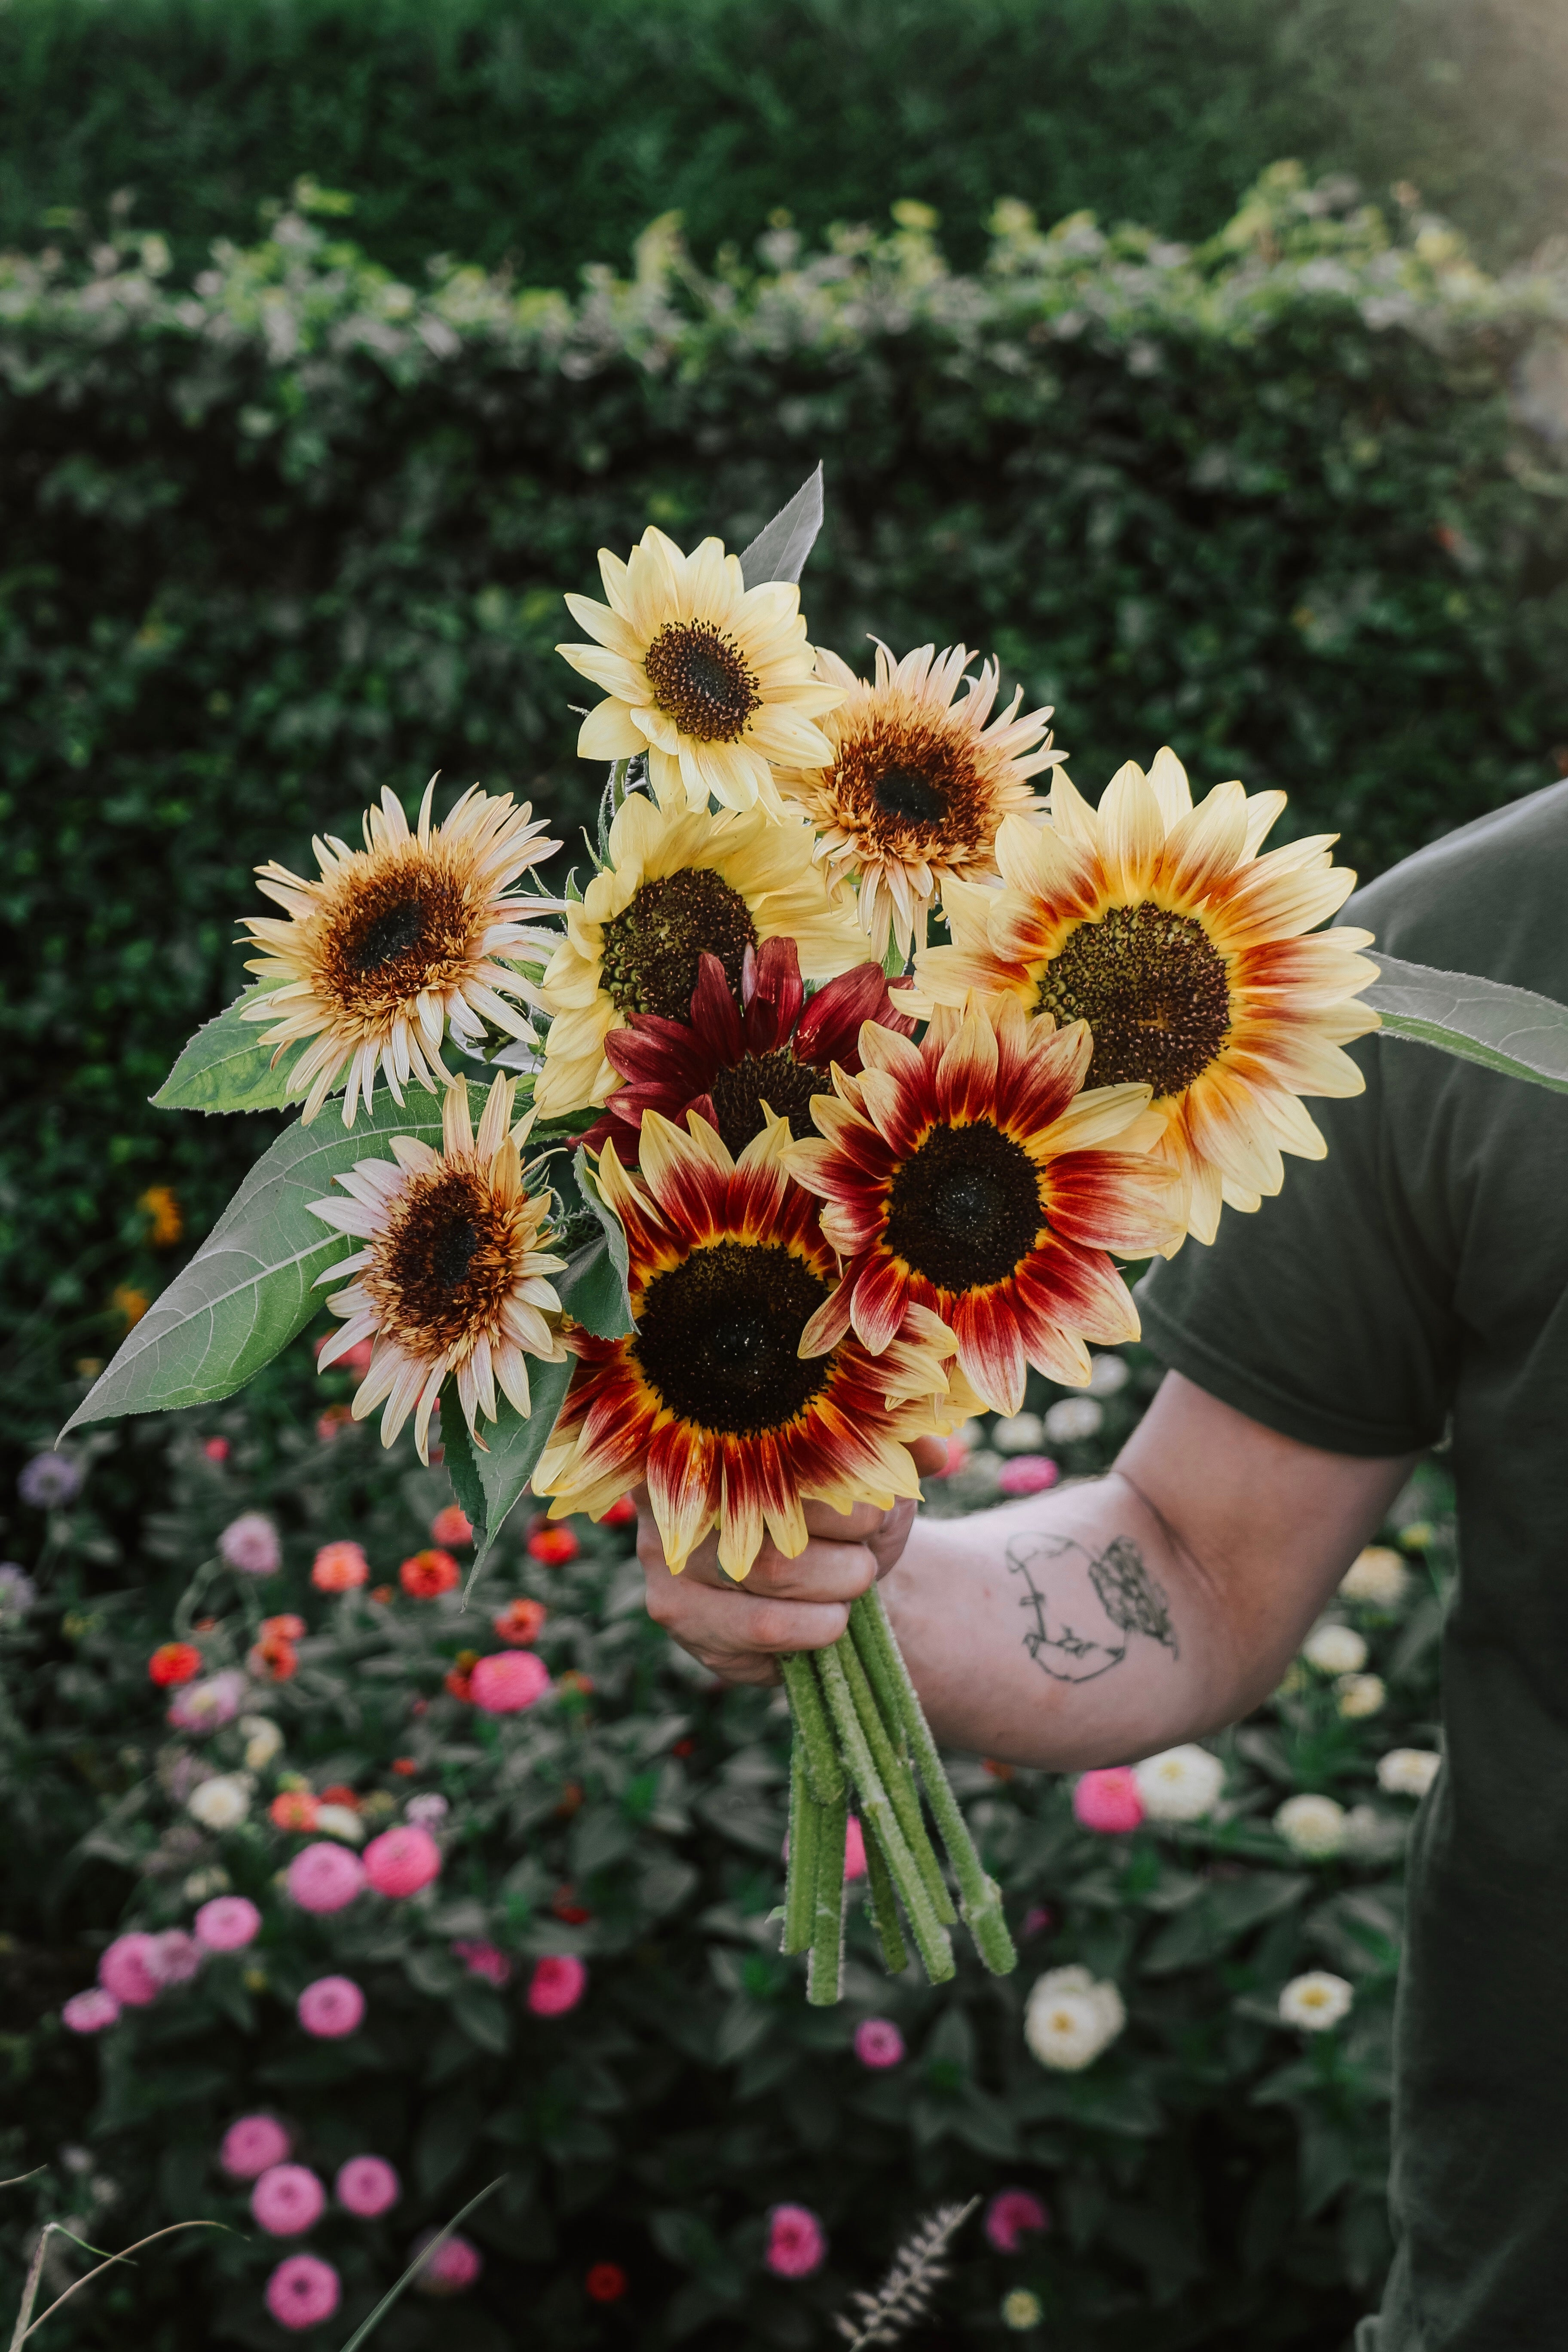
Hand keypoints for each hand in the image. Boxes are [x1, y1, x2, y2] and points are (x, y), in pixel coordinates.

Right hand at [637, 1436, 947, 1685]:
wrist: (831, 1579)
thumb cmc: (847, 1512)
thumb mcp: (878, 1472)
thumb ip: (902, 1447)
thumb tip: (935, 1445)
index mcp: (718, 1436)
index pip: (774, 1451)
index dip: (839, 1482)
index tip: (878, 1506)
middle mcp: (675, 1489)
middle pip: (771, 1516)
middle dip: (844, 1547)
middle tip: (868, 1555)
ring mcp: (666, 1557)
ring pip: (768, 1577)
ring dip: (836, 1590)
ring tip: (854, 1584)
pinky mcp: (678, 1616)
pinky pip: (757, 1632)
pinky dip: (814, 1629)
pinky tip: (828, 1620)